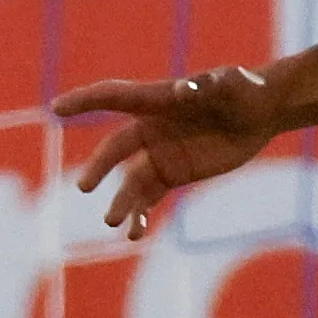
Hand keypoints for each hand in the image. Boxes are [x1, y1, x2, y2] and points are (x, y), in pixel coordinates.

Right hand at [52, 65, 286, 237]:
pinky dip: (140, 215)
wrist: (260, 112)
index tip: (56, 107)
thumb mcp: (234, 83)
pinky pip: (149, 197)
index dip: (84, 101)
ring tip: (113, 222)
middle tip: (86, 186)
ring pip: (130, 182)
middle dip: (100, 167)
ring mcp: (159, 153)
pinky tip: (134, 235)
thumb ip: (212, 83)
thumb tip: (185, 88)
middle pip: (116, 148)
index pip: (113, 98)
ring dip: (121, 202)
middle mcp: (151, 127)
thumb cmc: (246, 88)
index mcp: (156, 100)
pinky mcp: (173, 173)